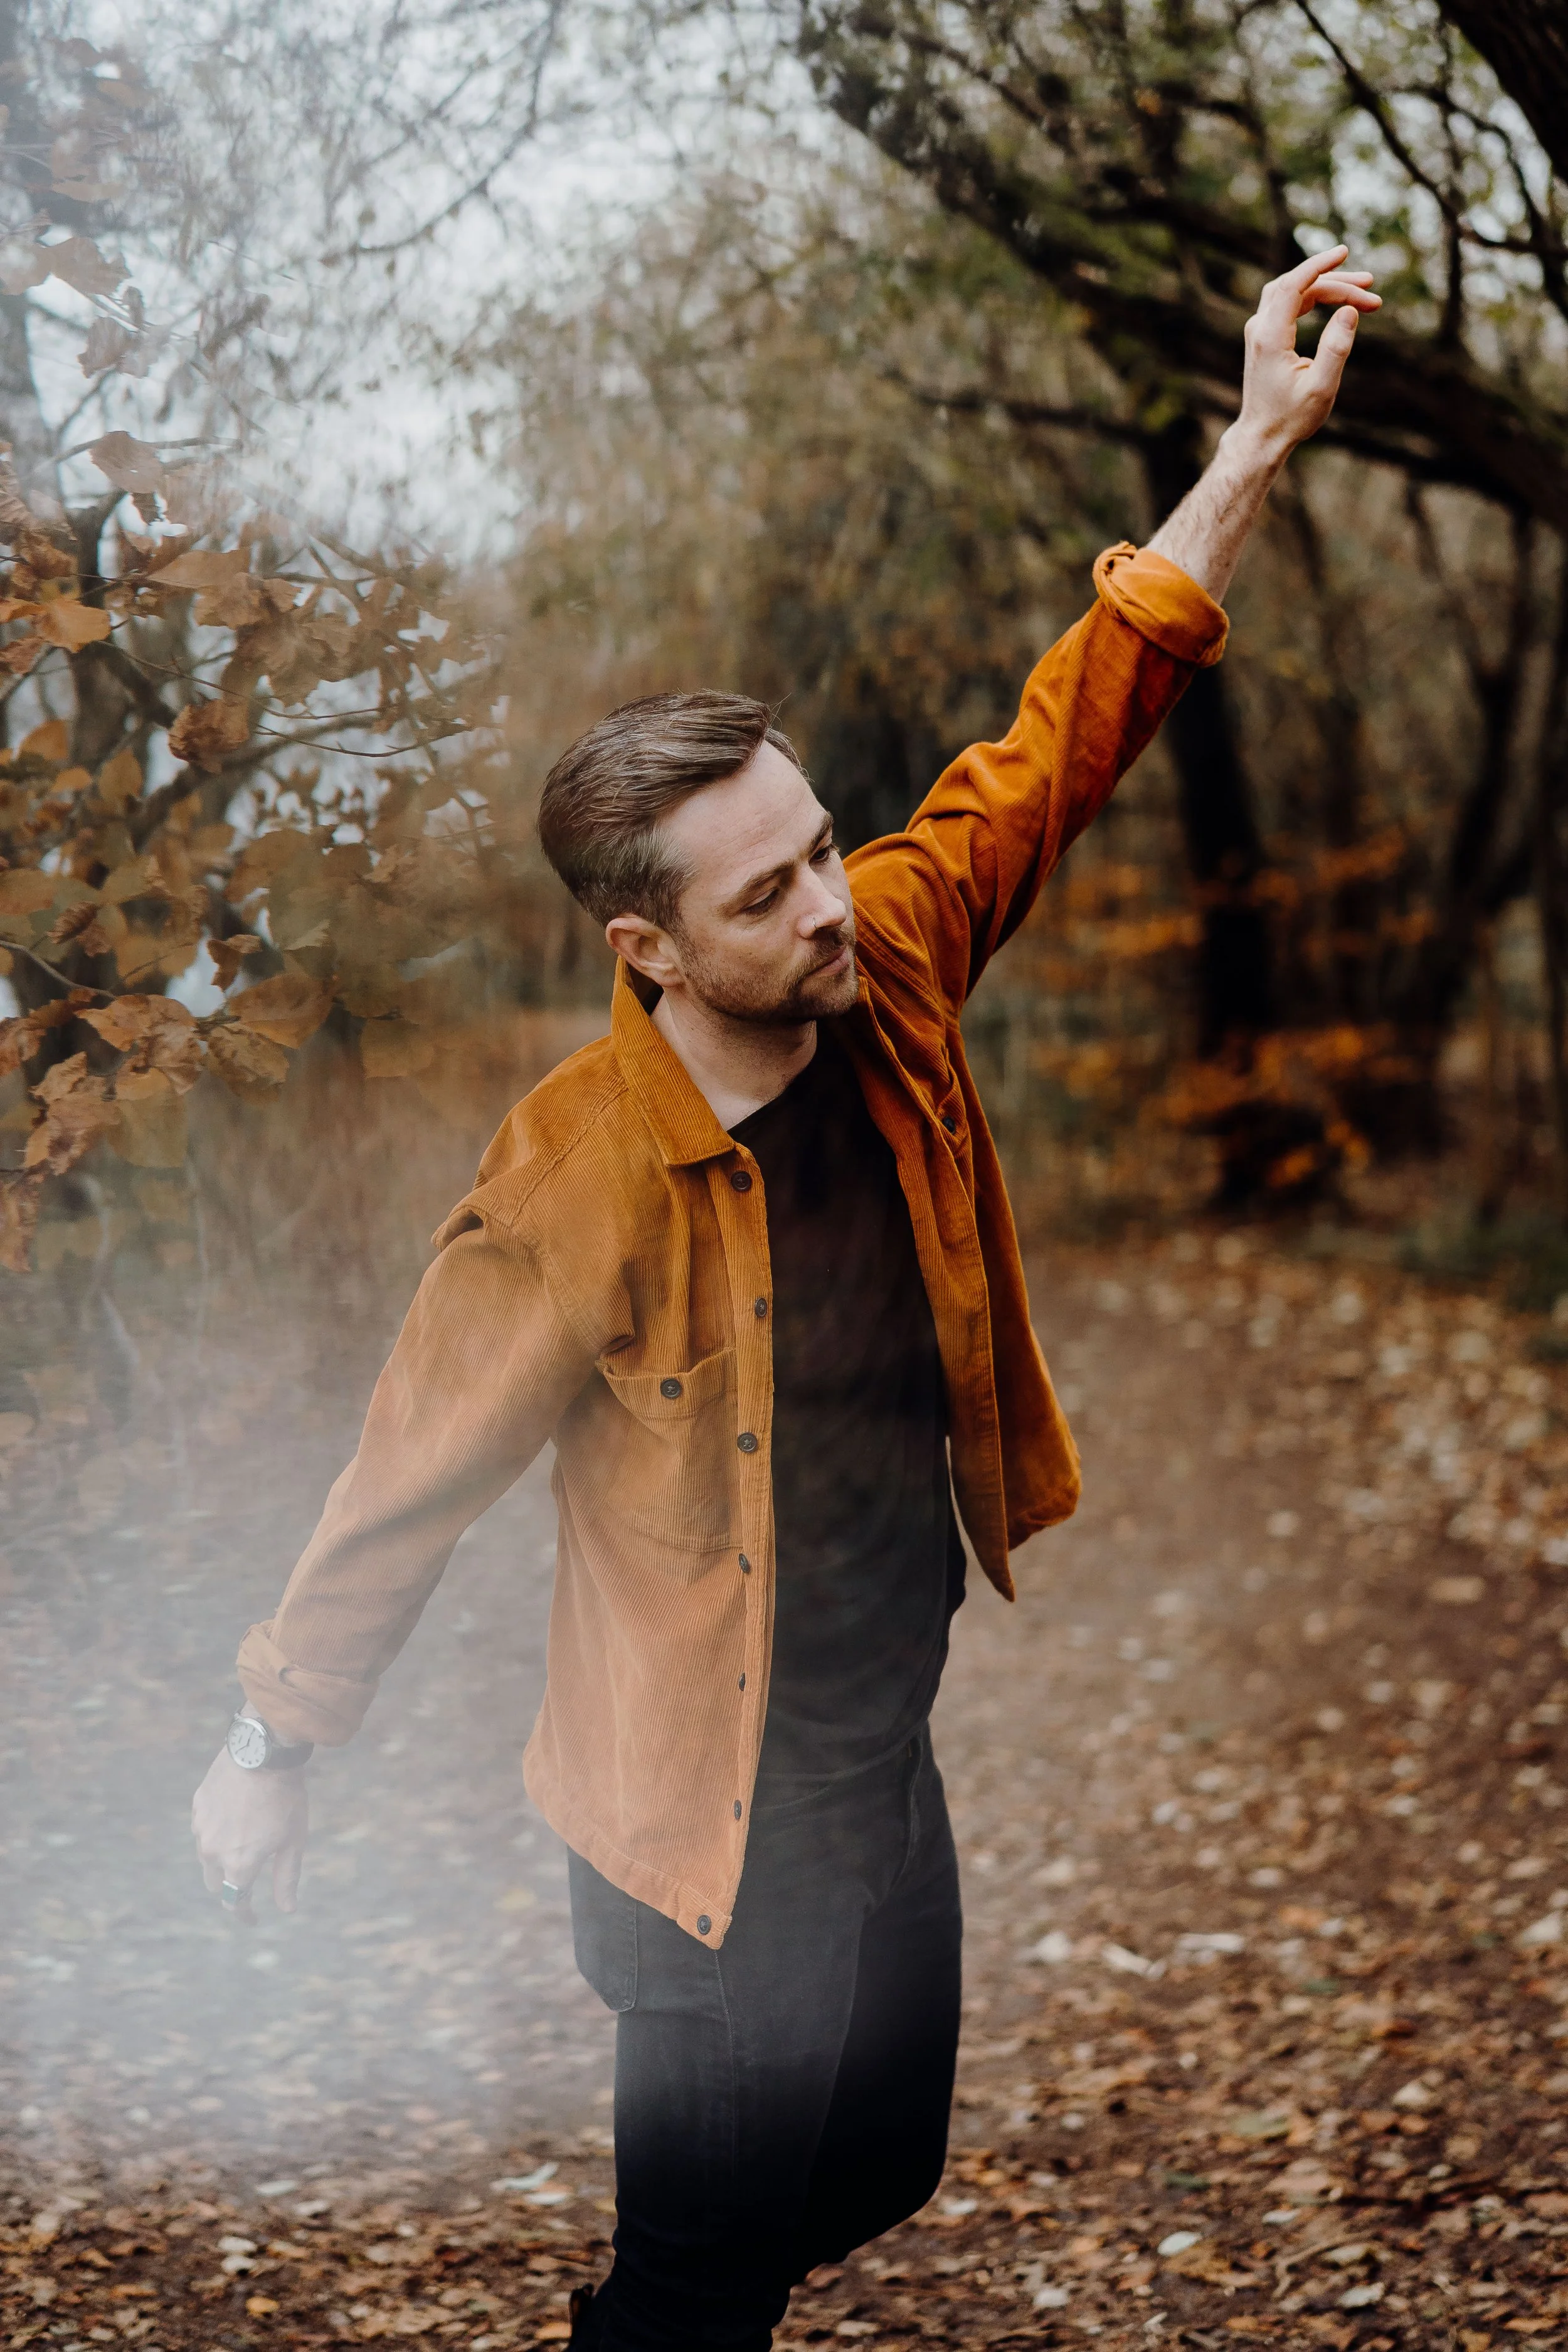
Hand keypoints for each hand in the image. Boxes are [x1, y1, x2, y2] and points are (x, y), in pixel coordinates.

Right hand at [192, 1748, 308, 1924]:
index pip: (235, 1902)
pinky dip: (217, 1831)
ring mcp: (201, 1828)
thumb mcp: (293, 1841)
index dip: (244, 1914)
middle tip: (249, 1875)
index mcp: (238, 1865)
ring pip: (207, 1855)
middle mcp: (213, 1852)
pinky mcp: (197, 1807)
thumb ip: (286, 1879)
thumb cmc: (284, 1798)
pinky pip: (204, 1829)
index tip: (252, 1919)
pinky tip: (234, 1816)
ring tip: (245, 1838)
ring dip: (222, 1856)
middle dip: (231, 1884)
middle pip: (216, 1882)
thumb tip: (286, 1910)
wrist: (263, 1753)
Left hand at [1147, 245, 1380, 601]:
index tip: (1343, 252)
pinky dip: (1316, 299)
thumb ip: (1337, 348)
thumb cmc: (1291, 417)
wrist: (1261, 436)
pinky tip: (1340, 304)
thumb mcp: (1322, 388)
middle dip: (1336, 282)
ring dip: (1329, 289)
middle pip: (1297, 286)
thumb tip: (1349, 311)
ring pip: (1294, 293)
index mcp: (1271, 338)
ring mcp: (1259, 331)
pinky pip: (1291, 304)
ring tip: (1365, 294)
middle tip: (1371, 288)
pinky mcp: (1264, 336)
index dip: (1318, 265)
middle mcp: (1260, 328)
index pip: (1293, 285)